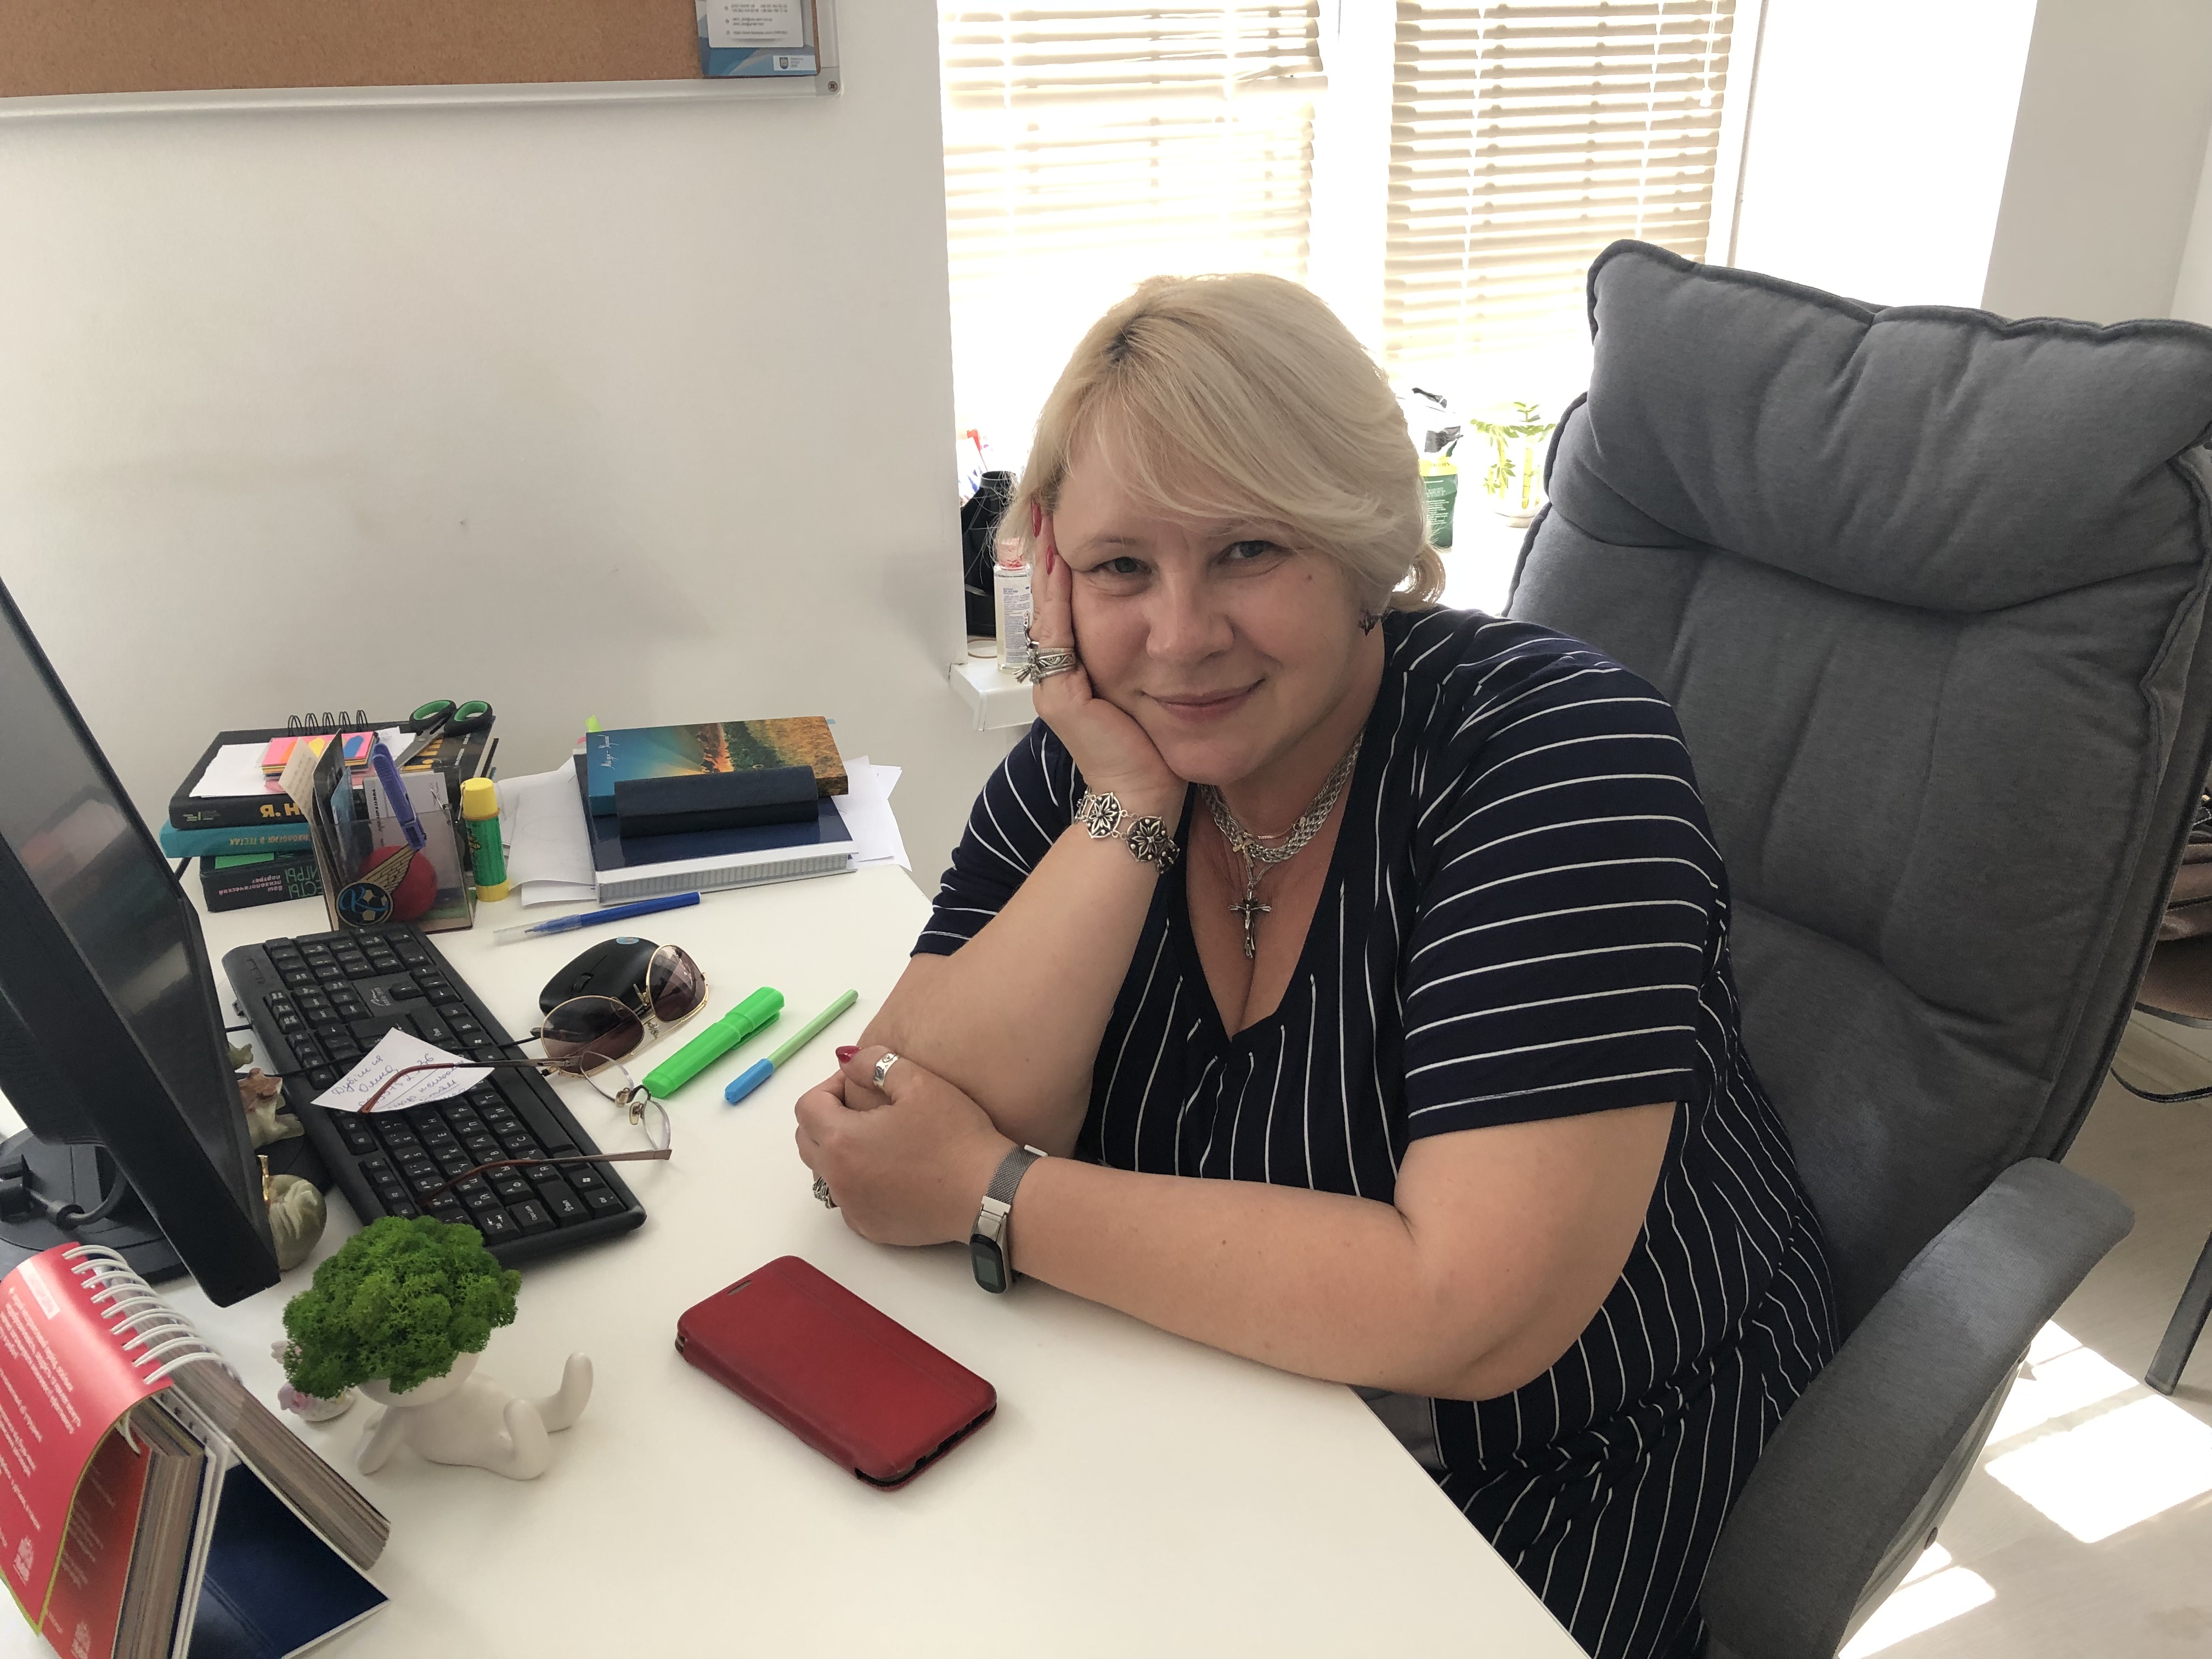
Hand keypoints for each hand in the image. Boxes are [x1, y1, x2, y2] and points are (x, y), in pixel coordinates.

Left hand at [794, 1047, 1012, 1245]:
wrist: (986, 1195)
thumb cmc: (955, 1136)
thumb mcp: (919, 1082)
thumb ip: (875, 1064)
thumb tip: (847, 1059)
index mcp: (842, 1140)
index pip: (807, 1107)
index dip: (829, 1087)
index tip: (860, 1084)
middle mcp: (837, 1178)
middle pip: (807, 1141)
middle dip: (826, 1118)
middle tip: (865, 1109)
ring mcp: (852, 1208)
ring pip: (825, 1173)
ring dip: (839, 1152)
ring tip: (879, 1140)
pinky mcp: (870, 1228)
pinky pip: (848, 1201)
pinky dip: (857, 1182)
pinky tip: (891, 1172)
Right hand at [1030, 519, 1183, 809]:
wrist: (1143, 798)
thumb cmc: (1151, 753)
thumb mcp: (1147, 694)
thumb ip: (1143, 661)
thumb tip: (1166, 624)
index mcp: (1074, 673)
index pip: (1064, 608)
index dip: (1063, 568)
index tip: (1067, 526)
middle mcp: (1056, 676)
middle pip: (1047, 603)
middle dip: (1048, 555)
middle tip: (1048, 508)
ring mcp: (1054, 685)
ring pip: (1046, 613)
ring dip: (1047, 566)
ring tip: (1048, 523)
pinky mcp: (1061, 696)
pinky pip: (1057, 636)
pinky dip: (1059, 598)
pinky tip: (1063, 564)